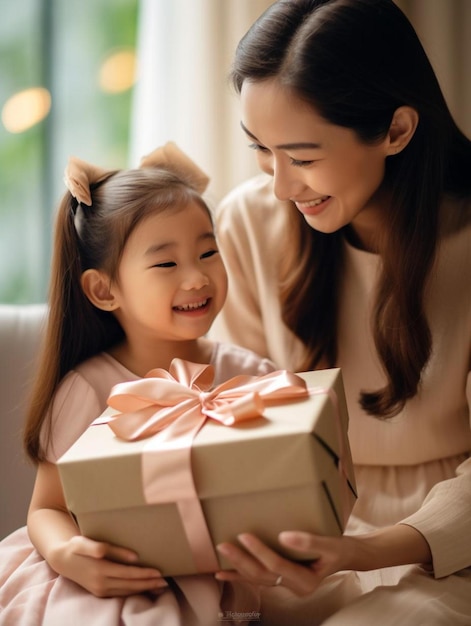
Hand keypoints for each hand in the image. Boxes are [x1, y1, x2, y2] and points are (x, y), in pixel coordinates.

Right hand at [48, 535, 167, 596]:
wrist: (61, 560)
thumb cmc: (76, 546)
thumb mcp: (85, 542)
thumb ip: (105, 547)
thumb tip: (130, 556)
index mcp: (100, 569)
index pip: (128, 574)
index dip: (144, 574)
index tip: (158, 572)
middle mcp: (101, 583)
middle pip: (130, 585)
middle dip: (148, 584)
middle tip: (165, 582)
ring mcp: (100, 590)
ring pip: (127, 592)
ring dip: (144, 589)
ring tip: (159, 586)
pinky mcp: (99, 592)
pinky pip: (121, 594)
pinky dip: (134, 592)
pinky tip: (144, 588)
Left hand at [215, 524, 431, 596]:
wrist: (348, 555)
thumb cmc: (339, 547)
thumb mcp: (329, 543)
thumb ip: (308, 541)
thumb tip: (283, 535)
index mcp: (307, 582)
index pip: (277, 565)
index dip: (259, 551)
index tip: (245, 535)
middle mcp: (294, 587)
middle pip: (262, 575)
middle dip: (241, 560)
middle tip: (222, 543)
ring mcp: (287, 585)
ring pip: (258, 578)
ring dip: (237, 567)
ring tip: (219, 554)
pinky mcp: (282, 579)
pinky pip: (258, 579)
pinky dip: (240, 575)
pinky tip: (222, 572)